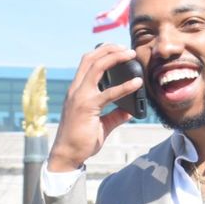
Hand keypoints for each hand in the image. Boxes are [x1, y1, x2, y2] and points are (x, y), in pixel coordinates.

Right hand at [48, 45, 142, 172]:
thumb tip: (131, 111)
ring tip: (131, 54)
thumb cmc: (81, 140)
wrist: (67, 155)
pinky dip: (125, 86)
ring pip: (96, 67)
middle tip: (127, 48)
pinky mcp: (87, 106)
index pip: (87, 63)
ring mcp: (80, 96)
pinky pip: (108, 93)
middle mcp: (76, 90)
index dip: (102, 52)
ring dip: (115, 57)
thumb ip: (115, 116)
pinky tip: (137, 83)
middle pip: (90, 58)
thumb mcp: (101, 125)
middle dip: (109, 49)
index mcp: (77, 91)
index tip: (118, 48)